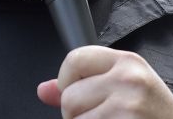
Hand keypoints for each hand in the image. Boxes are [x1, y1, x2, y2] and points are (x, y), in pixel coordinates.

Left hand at [37, 46, 172, 118]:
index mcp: (129, 63)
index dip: (67, 81)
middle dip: (77, 116)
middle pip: (69, 97)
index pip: (74, 58)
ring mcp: (127, 107)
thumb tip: (44, 90)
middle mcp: (129, 80)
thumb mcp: (128, 92)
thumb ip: (86, 86)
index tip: (78, 95)